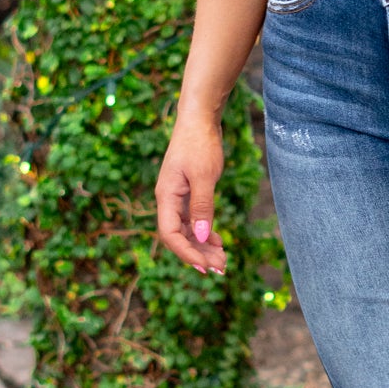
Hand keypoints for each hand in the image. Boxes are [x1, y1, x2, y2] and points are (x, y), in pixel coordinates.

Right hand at [155, 112, 226, 275]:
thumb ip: (202, 207)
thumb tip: (202, 236)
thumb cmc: (200, 144)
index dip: (186, 252)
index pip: (170, 234)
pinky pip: (193, 220)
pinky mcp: (188, 193)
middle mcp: (168, 200)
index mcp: (166, 197)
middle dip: (198, 254)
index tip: (205, 266)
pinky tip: (218, 240)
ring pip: (187, 230)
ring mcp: (178, 198)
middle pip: (179, 236)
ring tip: (222, 260)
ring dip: (203, 246)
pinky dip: (205, 232)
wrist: (199, 120)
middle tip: (221, 268)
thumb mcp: (204, 176)